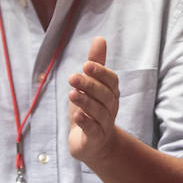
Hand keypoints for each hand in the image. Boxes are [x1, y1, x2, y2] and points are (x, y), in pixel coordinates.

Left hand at [67, 37, 120, 164]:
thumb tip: (100, 38)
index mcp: (111, 93)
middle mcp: (111, 107)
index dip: (100, 72)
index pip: (111, 80)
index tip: (86, 64)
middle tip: (72, 78)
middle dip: (89, 85)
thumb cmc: (91, 110)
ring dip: (86, 102)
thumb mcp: (91, 85)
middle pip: (104, 95)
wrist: (93, 144)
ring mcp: (104, 124)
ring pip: (98, 112)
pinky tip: (77, 115)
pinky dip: (86, 122)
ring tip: (72, 94)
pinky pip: (93, 130)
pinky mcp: (95, 138)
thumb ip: (96, 64)